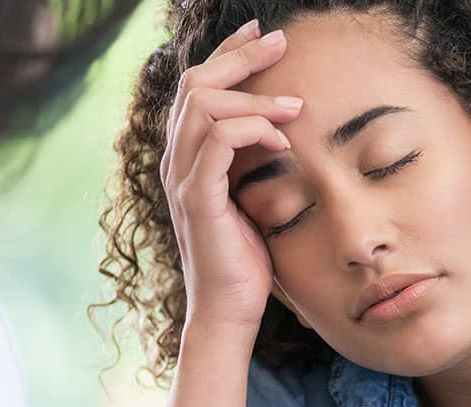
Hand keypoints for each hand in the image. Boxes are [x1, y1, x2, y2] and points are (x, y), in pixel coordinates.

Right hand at [160, 20, 297, 331]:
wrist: (229, 310)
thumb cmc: (247, 257)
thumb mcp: (252, 195)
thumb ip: (253, 158)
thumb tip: (282, 123)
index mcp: (186, 155)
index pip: (198, 87)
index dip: (226, 54)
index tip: (259, 32)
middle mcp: (176, 160)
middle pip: (196, 84)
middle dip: (240, 56)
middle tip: (280, 41)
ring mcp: (182, 178)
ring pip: (203, 105)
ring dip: (254, 96)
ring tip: (294, 106)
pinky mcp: (197, 198)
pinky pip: (218, 142)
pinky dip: (253, 131)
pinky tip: (283, 140)